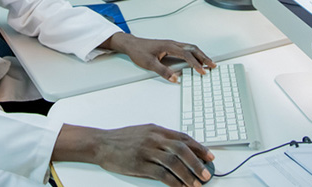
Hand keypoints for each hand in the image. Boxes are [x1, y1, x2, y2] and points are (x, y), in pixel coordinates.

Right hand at [54, 124, 214, 186]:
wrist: (101, 143)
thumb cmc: (122, 139)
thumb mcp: (144, 132)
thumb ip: (161, 138)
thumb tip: (181, 148)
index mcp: (157, 130)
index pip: (183, 138)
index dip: (199, 147)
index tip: (210, 157)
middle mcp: (154, 138)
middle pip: (182, 149)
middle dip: (197, 162)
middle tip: (206, 173)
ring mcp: (146, 151)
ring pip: (173, 162)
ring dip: (188, 174)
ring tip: (196, 184)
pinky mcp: (139, 164)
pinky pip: (161, 174)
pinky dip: (173, 182)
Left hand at [100, 33, 215, 81]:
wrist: (132, 44)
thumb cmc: (139, 51)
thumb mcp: (149, 64)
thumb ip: (163, 71)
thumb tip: (175, 78)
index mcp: (169, 46)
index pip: (186, 55)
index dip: (195, 64)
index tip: (202, 71)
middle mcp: (172, 43)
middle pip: (193, 49)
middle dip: (204, 57)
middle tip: (213, 65)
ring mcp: (172, 44)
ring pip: (191, 48)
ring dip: (201, 55)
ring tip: (209, 63)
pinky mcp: (171, 46)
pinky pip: (187, 49)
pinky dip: (195, 54)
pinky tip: (197, 59)